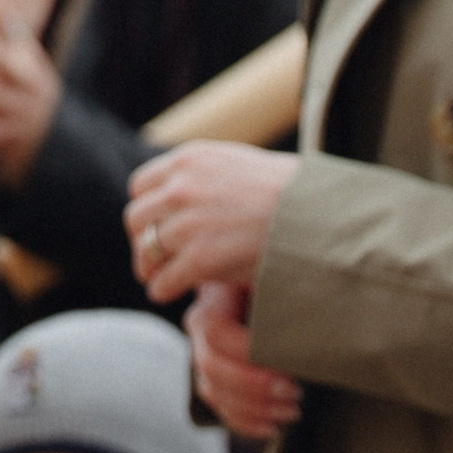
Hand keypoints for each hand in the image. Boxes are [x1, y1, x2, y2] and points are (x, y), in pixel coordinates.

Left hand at [125, 142, 298, 302]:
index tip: (158, 226)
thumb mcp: (244, 165)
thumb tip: (204, 196)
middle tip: (154, 258)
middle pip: (136, 218)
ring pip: (145, 252)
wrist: (317, 215)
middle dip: (143, 240)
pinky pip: (162, 281)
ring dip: (150, 268)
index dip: (149, 210)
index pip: (141, 185)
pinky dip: (163, 290)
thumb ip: (213, 177)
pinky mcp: (199, 259)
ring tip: (160, 278)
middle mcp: (182, 187)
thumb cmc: (295, 194)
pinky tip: (172, 293)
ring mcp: (188, 223)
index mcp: (192, 159)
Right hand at [185, 282, 298, 438]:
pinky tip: (272, 427)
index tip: (288, 368)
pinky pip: (220, 408)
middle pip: (212, 368)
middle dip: (254, 387)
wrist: (261, 287)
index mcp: (215, 301)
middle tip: (294, 393)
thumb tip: (311, 312)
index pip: (217, 333)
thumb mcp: (275, 277)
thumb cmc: (276, 279)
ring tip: (292, 410)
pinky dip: (246, 423)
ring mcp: (203, 356)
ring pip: (213, 392)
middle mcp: (201, 330)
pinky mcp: (214, 379)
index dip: (248, 354)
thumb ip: (282, 293)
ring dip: (254, 409)